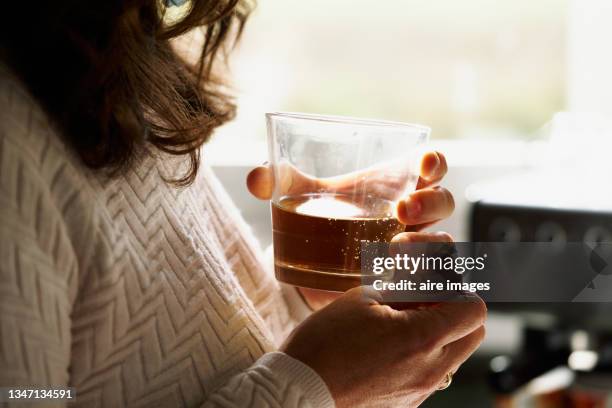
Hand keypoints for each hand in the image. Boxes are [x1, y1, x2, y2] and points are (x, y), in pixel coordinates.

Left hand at [247, 152, 453, 308]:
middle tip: (401, 211)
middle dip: (429, 204)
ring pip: (443, 242)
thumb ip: (278, 181)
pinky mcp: (407, 279)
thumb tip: (256, 179)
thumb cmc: (318, 217)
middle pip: (442, 202)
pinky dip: (425, 281)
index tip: (423, 165)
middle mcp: (413, 215)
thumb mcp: (299, 197)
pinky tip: (402, 283)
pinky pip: (432, 280)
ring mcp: (414, 248)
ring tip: (395, 250)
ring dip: (428, 245)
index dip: (435, 162)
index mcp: (396, 183)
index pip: (431, 165)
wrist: (313, 264)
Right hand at [281, 286, 486, 406]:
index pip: (473, 308)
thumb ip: (401, 286)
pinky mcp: (407, 402)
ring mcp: (420, 390)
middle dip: (455, 309)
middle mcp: (430, 370)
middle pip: (473, 332)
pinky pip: (432, 372)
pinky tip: (389, 344)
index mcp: (421, 339)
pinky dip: (422, 352)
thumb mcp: (362, 299)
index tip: (430, 282)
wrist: (298, 392)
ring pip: (454, 353)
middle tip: (422, 298)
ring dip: (439, 331)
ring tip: (402, 320)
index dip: (456, 288)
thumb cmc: (323, 344)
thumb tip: (422, 279)